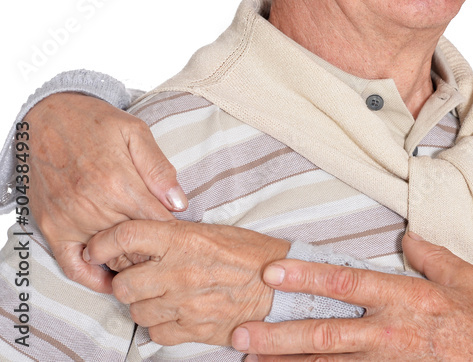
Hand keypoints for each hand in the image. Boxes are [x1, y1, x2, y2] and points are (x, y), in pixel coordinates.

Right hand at [26, 93, 187, 291]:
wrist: (45, 117)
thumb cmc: (95, 123)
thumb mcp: (136, 132)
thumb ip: (159, 169)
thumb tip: (179, 203)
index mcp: (120, 182)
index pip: (159, 223)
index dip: (174, 231)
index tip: (183, 234)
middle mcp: (93, 206)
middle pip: (137, 243)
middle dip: (155, 247)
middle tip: (169, 249)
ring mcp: (70, 219)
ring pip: (110, 256)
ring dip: (130, 259)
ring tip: (147, 258)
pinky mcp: (51, 228)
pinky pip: (72, 264)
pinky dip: (92, 277)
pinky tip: (111, 278)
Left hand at [85, 219, 290, 346]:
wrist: (283, 287)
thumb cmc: (251, 255)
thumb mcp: (214, 232)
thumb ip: (175, 236)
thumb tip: (139, 242)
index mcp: (185, 239)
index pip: (126, 236)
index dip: (102, 243)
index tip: (97, 249)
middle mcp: (180, 271)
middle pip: (124, 283)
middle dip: (127, 282)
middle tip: (140, 278)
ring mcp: (186, 303)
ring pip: (137, 311)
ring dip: (144, 305)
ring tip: (164, 295)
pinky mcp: (194, 329)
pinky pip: (156, 333)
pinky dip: (161, 325)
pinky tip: (177, 313)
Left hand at [232, 232, 472, 360]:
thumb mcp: (465, 276)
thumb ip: (430, 255)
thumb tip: (406, 237)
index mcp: (405, 297)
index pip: (347, 282)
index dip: (308, 274)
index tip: (274, 270)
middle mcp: (390, 332)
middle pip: (324, 333)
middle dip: (278, 334)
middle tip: (240, 332)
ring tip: (251, 361)